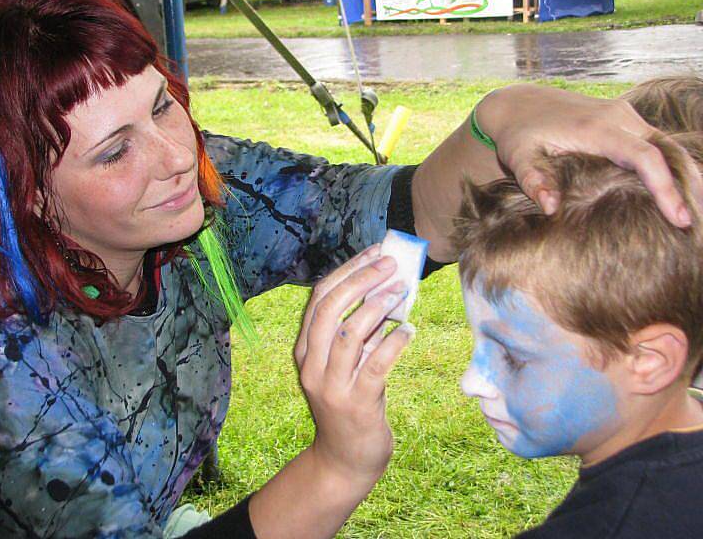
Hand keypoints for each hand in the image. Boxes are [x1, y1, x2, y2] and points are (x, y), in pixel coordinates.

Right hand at [295, 244, 413, 485]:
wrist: (344, 459)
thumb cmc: (349, 404)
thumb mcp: (342, 365)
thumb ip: (355, 333)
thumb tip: (386, 290)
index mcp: (304, 350)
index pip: (319, 298)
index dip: (347, 271)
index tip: (374, 253)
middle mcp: (312, 365)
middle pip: (330, 309)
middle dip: (361, 280)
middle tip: (391, 266)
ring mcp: (332, 386)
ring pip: (350, 333)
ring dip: (377, 306)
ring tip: (401, 290)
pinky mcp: (357, 404)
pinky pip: (376, 364)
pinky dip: (394, 342)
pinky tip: (409, 330)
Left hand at [479, 84, 702, 226]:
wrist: (519, 105)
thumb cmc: (518, 136)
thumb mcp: (518, 157)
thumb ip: (533, 181)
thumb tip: (551, 208)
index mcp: (596, 129)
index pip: (644, 158)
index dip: (664, 188)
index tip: (678, 219)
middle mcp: (618, 117)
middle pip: (668, 150)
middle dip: (687, 185)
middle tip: (695, 225)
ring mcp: (625, 115)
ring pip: (667, 145)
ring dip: (685, 175)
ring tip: (694, 213)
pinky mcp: (625, 120)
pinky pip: (657, 142)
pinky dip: (672, 166)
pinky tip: (680, 192)